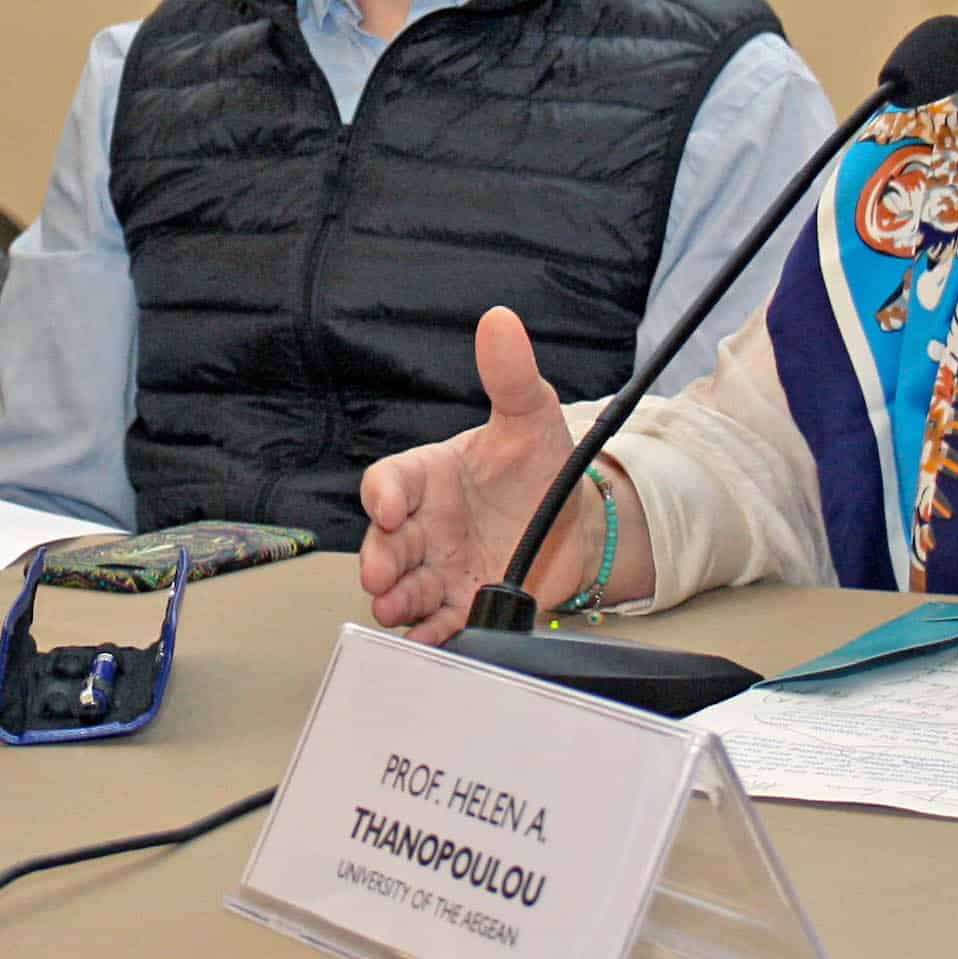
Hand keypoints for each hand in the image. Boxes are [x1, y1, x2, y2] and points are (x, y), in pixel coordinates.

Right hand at [358, 307, 586, 642]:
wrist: (578, 524)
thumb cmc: (539, 467)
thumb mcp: (532, 416)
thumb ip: (511, 375)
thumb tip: (500, 321)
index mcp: (430, 477)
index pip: (390, 481)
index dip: (383, 494)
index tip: (391, 507)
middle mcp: (426, 525)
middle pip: (386, 542)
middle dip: (379, 558)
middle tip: (381, 573)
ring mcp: (440, 568)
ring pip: (402, 586)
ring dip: (395, 599)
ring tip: (398, 608)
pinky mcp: (462, 605)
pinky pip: (436, 623)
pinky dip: (429, 633)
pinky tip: (430, 637)